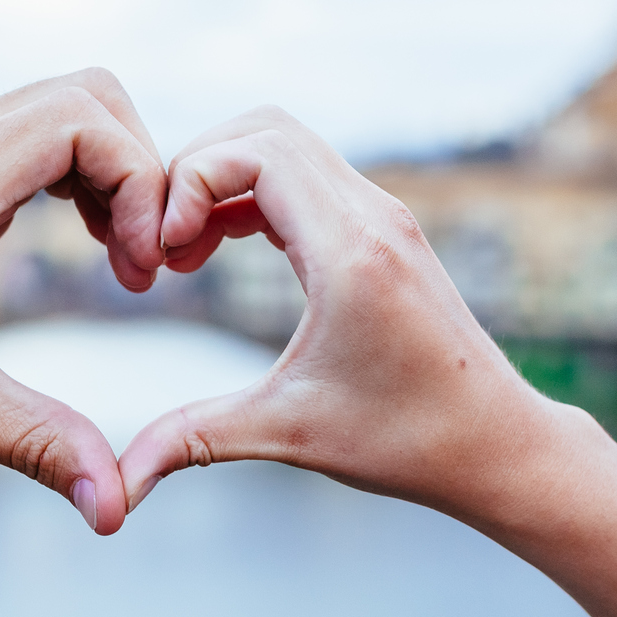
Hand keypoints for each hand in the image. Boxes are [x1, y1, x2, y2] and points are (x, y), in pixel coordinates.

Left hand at [0, 70, 167, 533]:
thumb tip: (116, 511)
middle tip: (137, 262)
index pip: (85, 120)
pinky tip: (67, 243)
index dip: (141, 184)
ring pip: (55, 106)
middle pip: (85, 95)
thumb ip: (37, 445)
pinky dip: (65, 171)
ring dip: (104, 169)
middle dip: (137, 168)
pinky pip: (20, 131)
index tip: (139, 272)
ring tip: (115, 255)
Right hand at [117, 106, 564, 523]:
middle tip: (162, 244)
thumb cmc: (406, 441)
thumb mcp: (288, 434)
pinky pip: (308, 176)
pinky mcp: (386, 230)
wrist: (497, 444)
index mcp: (351, 251)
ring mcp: (384, 217)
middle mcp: (373, 216)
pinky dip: (254, 194)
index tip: (163, 252)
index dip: (189, 181)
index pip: (256, 152)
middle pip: (265, 129)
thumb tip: (119, 487)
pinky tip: (221, 250)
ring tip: (184, 252)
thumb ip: (194, 440)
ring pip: (287, 145)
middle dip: (196, 171)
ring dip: (224, 179)